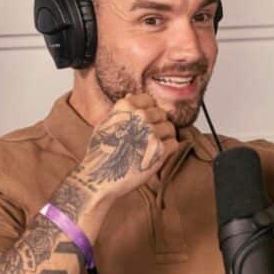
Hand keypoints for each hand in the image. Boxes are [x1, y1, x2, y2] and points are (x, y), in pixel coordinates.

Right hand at [68, 94, 178, 208]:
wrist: (99, 178)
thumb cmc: (99, 153)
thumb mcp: (104, 125)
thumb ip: (120, 110)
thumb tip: (130, 96)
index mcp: (125, 106)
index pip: (149, 100)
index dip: (147, 111)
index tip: (143, 123)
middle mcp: (139, 116)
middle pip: (161, 114)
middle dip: (157, 125)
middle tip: (147, 139)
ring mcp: (151, 133)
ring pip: (170, 128)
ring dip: (164, 138)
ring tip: (151, 148)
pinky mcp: (160, 150)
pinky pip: (174, 143)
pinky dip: (168, 151)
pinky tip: (154, 156)